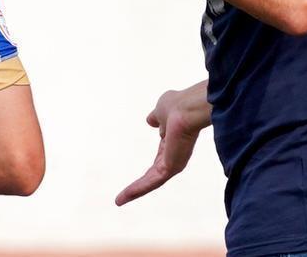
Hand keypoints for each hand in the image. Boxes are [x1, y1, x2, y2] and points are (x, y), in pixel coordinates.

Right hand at [114, 82, 211, 205]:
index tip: (143, 172)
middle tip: (125, 195)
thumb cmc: (179, 105)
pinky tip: (122, 198)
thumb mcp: (162, 110)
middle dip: (141, 184)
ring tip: (119, 200)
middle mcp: (175, 155)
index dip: (152, 164)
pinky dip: (136, 190)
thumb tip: (151, 120)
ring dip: (134, 191)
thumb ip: (157, 117)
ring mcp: (173, 163)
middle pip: (155, 174)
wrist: (188, 108)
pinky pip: (150, 182)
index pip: (161, 157)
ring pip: (151, 181)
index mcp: (173, 141)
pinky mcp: (170, 169)